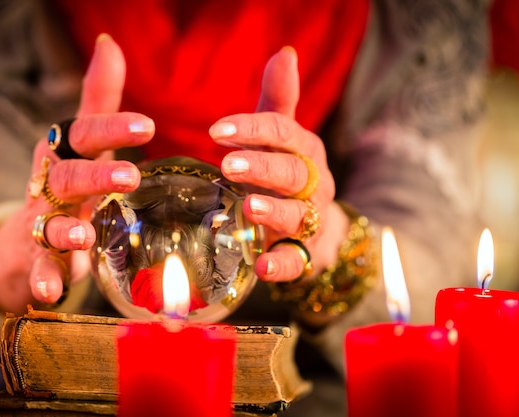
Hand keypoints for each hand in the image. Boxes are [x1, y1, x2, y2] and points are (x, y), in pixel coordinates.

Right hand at [0, 35, 154, 311]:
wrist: (28, 234)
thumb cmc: (68, 180)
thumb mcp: (83, 141)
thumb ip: (98, 99)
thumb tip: (109, 44)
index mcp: (67, 153)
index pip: (85, 133)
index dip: (112, 128)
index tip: (148, 126)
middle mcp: (51, 186)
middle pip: (68, 177)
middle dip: (95, 176)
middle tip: (130, 177)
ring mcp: (42, 223)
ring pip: (50, 223)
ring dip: (65, 229)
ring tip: (85, 235)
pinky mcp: (38, 258)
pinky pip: (39, 269)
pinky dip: (43, 280)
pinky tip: (51, 293)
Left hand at [210, 47, 348, 282]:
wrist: (318, 226)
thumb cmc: (287, 173)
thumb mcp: (281, 136)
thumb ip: (278, 100)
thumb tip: (285, 52)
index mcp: (303, 149)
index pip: (283, 131)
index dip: (251, 129)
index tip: (215, 131)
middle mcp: (312, 184)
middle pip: (293, 172)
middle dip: (263, 167)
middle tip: (228, 164)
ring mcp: (309, 221)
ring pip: (299, 215)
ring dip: (274, 211)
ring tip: (249, 206)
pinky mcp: (303, 253)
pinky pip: (297, 261)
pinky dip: (282, 265)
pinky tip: (261, 267)